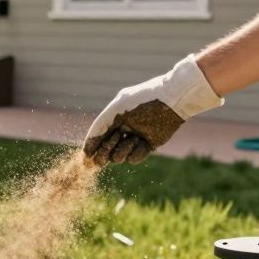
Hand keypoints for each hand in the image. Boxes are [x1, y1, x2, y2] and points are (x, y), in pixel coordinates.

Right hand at [82, 55, 222, 164]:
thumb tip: (86, 150)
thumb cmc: (142, 101)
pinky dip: (136, 153)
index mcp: (113, 119)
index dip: (91, 148)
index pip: (97, 137)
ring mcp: (135, 138)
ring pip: (119, 156)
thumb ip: (99, 127)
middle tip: (101, 159)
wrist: (172, 100)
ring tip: (133, 138)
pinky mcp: (148, 146)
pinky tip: (142, 142)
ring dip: (123, 150)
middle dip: (104, 153)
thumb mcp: (116, 110)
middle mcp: (123, 129)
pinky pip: (134, 159)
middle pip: (105, 151)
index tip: (86, 157)